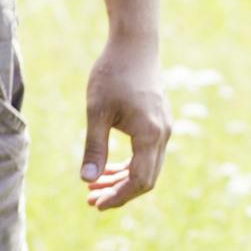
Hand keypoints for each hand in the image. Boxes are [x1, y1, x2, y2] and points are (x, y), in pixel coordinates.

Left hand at [79, 36, 171, 209]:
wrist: (134, 45)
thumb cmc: (112, 74)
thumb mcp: (97, 112)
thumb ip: (94, 148)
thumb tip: (87, 181)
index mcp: (149, 135)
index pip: (139, 180)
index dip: (119, 197)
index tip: (95, 204)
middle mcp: (162, 134)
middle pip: (146, 178)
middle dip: (119, 193)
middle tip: (91, 201)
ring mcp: (163, 128)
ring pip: (146, 167)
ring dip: (121, 180)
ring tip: (93, 188)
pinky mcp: (158, 122)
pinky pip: (146, 153)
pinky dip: (127, 165)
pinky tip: (106, 168)